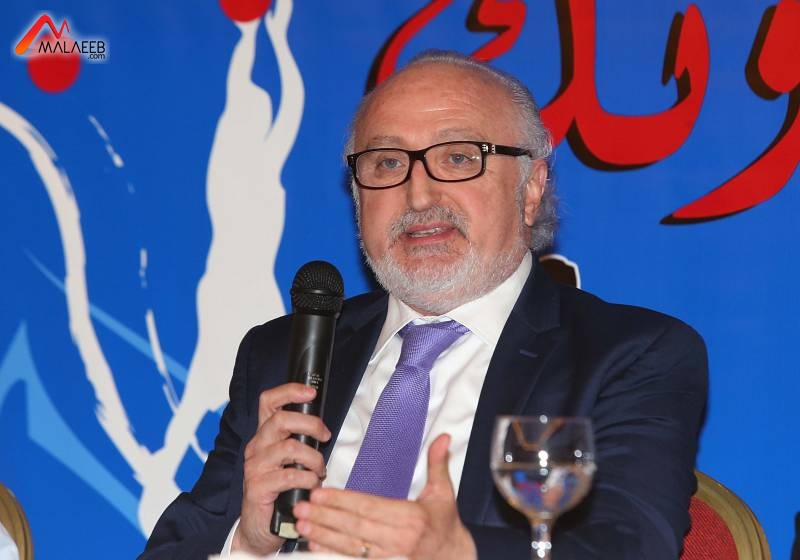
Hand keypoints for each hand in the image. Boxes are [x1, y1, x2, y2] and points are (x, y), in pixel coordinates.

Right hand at [232, 383, 331, 554]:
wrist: (260, 527)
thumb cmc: (281, 491)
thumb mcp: (290, 460)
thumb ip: (301, 441)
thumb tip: (322, 427)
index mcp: (265, 436)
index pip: (269, 402)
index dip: (289, 391)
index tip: (311, 392)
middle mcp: (257, 447)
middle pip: (281, 420)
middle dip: (311, 424)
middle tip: (325, 436)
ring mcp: (255, 467)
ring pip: (289, 448)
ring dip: (313, 458)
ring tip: (320, 470)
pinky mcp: (257, 487)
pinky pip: (289, 476)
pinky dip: (307, 479)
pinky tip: (312, 485)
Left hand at [293, 434, 476, 559]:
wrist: (454, 558)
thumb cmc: (445, 526)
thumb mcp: (444, 493)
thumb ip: (438, 464)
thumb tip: (442, 437)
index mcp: (412, 518)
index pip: (369, 507)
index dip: (342, 501)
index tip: (320, 494)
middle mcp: (400, 540)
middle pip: (355, 527)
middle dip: (325, 517)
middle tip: (302, 508)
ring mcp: (391, 558)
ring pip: (350, 547)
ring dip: (324, 536)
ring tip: (303, 526)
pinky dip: (333, 555)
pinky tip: (316, 547)